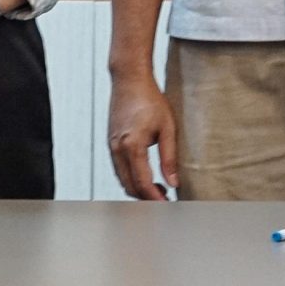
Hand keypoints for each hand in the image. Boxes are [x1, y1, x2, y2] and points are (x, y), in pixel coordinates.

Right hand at [106, 70, 177, 199]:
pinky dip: (130, 177)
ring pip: (122, 178)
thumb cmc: (150, 99)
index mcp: (132, 146)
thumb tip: (173, 182)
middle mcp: (118, 148)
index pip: (142, 183)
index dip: (155, 198)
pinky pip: (119, 168)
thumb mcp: (168, 128)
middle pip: (129, 185)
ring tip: (159, 188)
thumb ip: (169, 158)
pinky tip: (145, 174)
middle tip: (166, 199)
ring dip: (138, 188)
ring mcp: (111, 145)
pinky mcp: (111, 142)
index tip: (168, 206)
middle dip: (146, 197)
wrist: (129, 79)